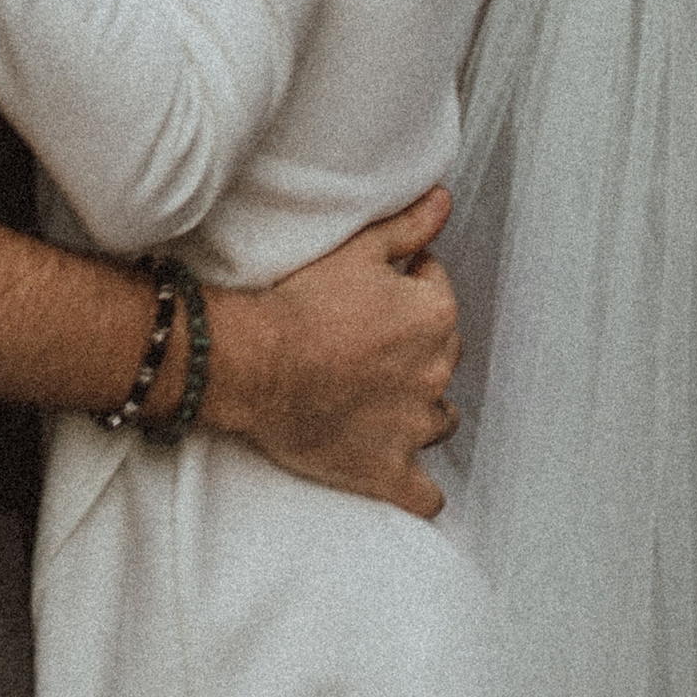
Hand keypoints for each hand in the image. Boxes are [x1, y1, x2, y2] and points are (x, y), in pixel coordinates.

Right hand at [205, 186, 460, 520]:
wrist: (252, 362)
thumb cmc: (299, 302)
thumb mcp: (357, 249)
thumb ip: (410, 226)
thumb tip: (445, 202)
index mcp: (434, 316)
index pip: (437, 290)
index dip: (407, 285)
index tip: (376, 292)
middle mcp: (435, 372)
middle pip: (443, 352)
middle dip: (416, 344)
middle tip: (370, 341)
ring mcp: (413, 427)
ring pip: (441, 418)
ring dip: (422, 409)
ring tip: (385, 400)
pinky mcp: (388, 471)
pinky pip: (426, 494)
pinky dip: (421, 489)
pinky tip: (412, 479)